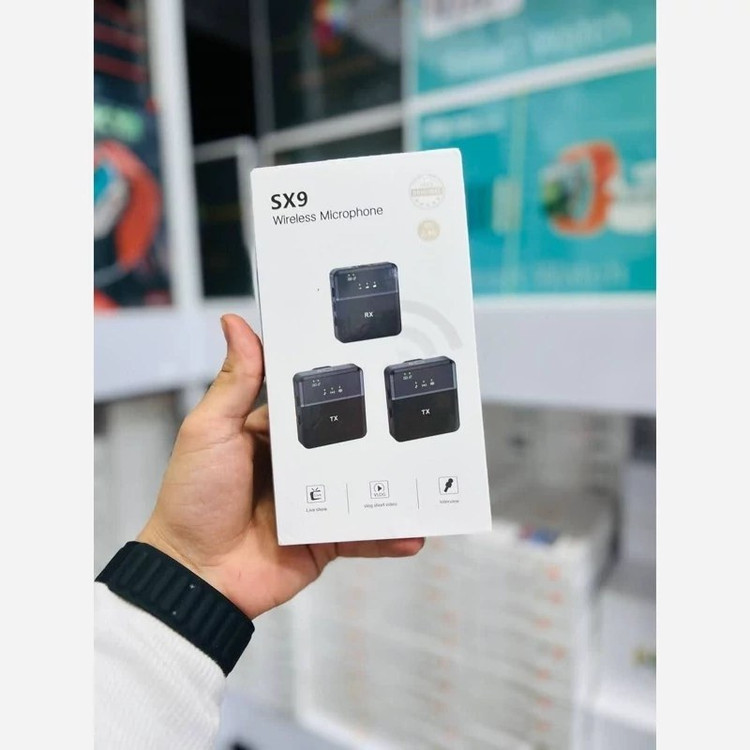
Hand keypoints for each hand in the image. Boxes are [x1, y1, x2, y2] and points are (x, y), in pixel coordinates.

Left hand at [138, 314, 423, 619]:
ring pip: (362, 485)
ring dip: (392, 481)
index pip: (311, 401)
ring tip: (427, 468)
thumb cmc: (191, 499)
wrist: (195, 576)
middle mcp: (296, 465)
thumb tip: (235, 325)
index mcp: (270, 433)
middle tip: (415, 411)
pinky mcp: (324, 537)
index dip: (338, 383)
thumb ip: (234, 382)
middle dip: (378, 430)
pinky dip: (388, 533)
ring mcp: (314, 501)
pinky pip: (362, 532)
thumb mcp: (210, 430)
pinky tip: (412, 530)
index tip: (372, 361)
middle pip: (345, 441)